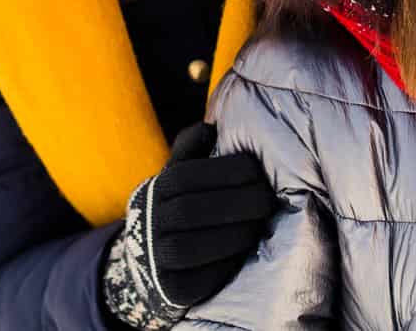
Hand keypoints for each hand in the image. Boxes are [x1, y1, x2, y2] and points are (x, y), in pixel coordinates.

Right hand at [101, 122, 275, 327]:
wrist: (149, 259)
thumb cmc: (177, 205)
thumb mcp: (177, 174)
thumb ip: (191, 148)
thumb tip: (211, 126)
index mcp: (157, 190)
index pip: (188, 177)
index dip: (226, 172)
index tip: (256, 171)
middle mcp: (150, 224)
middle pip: (192, 211)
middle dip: (238, 203)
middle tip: (267, 199)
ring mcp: (157, 259)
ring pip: (193, 247)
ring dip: (235, 233)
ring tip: (259, 223)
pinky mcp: (173, 289)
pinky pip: (201, 278)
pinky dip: (226, 263)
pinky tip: (245, 249)